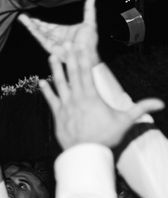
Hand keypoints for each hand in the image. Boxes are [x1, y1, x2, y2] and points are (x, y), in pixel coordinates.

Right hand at [18, 0, 99, 67]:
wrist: (86, 53)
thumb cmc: (89, 43)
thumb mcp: (89, 23)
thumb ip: (88, 11)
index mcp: (62, 31)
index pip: (48, 25)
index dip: (39, 21)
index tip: (32, 17)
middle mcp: (55, 36)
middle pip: (40, 28)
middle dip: (31, 22)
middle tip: (22, 16)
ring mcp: (51, 41)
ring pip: (38, 31)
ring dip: (30, 25)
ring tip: (22, 18)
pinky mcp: (49, 45)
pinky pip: (40, 37)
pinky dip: (33, 31)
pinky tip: (29, 25)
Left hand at [40, 46, 163, 148]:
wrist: (86, 153)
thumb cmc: (105, 137)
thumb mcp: (125, 121)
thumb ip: (141, 109)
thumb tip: (160, 103)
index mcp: (92, 97)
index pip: (87, 73)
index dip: (83, 58)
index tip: (80, 46)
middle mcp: (77, 98)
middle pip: (73, 74)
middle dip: (69, 57)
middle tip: (66, 44)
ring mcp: (66, 106)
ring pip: (59, 83)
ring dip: (55, 69)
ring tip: (50, 56)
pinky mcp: (58, 115)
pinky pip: (51, 100)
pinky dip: (46, 91)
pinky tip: (41, 81)